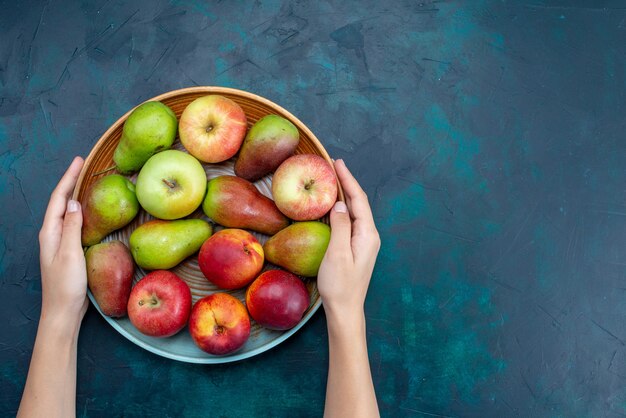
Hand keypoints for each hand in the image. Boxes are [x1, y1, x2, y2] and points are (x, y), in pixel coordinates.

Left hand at [38, 156, 87, 326]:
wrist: (63, 311)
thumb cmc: (66, 284)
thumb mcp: (70, 253)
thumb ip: (72, 227)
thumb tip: (76, 203)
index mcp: (50, 232)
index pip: (59, 198)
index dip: (69, 178)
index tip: (79, 161)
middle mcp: (52, 234)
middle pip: (61, 201)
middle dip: (71, 182)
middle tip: (84, 165)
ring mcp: (59, 242)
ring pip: (67, 212)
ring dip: (76, 195)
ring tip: (87, 181)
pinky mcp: (68, 249)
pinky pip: (74, 223)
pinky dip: (82, 211)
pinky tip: (90, 211)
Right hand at [318, 159, 380, 322]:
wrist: (345, 310)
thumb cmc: (340, 285)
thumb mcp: (337, 253)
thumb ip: (340, 226)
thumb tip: (341, 203)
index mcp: (367, 234)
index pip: (358, 199)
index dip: (348, 179)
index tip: (337, 162)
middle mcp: (370, 236)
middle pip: (359, 203)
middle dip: (347, 182)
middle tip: (333, 165)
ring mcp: (364, 242)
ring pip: (355, 211)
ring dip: (346, 194)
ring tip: (333, 179)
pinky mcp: (357, 248)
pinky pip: (351, 221)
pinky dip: (343, 208)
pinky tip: (334, 205)